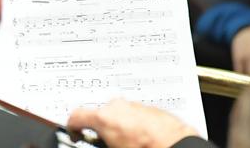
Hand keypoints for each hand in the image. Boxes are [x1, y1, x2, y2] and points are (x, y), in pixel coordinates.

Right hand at [65, 98, 198, 147]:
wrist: (178, 147)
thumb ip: (99, 142)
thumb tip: (95, 143)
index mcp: (103, 117)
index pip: (75, 116)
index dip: (71, 127)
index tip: (75, 134)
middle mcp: (118, 107)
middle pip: (100, 114)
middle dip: (101, 129)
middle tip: (106, 143)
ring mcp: (136, 106)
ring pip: (120, 114)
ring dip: (120, 126)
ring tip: (129, 143)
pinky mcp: (151, 109)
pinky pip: (137, 115)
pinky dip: (136, 125)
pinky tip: (143, 140)